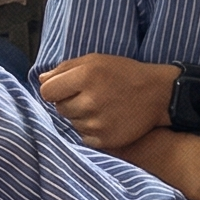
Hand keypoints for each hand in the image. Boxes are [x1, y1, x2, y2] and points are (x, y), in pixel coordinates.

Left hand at [35, 54, 175, 149]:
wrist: (158, 95)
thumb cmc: (125, 74)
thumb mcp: (96, 60)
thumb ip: (65, 68)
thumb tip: (41, 79)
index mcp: (85, 76)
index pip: (46, 91)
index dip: (54, 90)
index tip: (64, 89)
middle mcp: (90, 101)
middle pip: (58, 109)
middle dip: (69, 102)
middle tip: (90, 96)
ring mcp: (97, 122)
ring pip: (71, 123)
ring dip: (80, 117)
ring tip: (101, 107)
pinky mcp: (105, 139)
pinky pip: (84, 137)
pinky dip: (91, 131)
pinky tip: (106, 119)